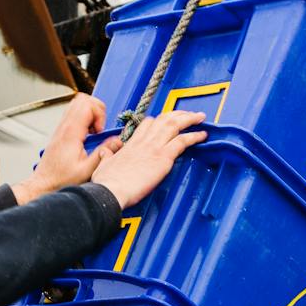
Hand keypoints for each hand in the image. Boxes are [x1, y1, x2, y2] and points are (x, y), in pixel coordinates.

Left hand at [12, 94, 118, 204]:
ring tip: (95, 131)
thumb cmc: (61, 180)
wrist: (44, 184)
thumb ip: (103, 154)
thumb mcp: (87, 170)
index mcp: (71, 133)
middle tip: (100, 128)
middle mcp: (64, 127)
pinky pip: (73, 114)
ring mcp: (61, 128)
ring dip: (90, 113)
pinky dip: (84, 119)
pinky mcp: (61, 132)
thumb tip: (117, 142)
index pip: (87, 105)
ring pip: (77, 104)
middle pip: (82, 99)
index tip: (101, 131)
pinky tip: (88, 135)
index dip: (100, 114)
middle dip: (97, 110)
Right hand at [91, 111, 206, 209]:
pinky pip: (182, 141)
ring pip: (175, 125)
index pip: (147, 124)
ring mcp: (154, 148)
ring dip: (189, 119)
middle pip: (163, 119)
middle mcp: (143, 142)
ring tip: (200, 117)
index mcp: (131, 144)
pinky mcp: (162, 158)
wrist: (110, 191)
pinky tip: (202, 135)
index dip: (158, 120)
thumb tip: (105, 152)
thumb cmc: (106, 184)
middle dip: (177, 114)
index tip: (166, 120)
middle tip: (188, 114)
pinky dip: (194, 136)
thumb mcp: (102, 165)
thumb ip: (107, 157)